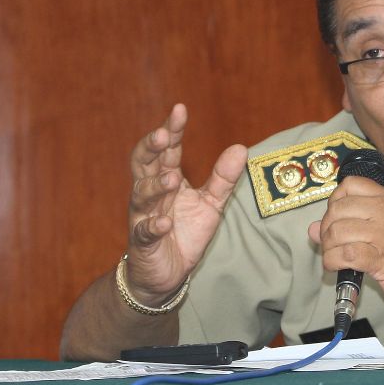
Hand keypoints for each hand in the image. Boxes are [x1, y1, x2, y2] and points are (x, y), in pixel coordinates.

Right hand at [125, 104, 246, 303]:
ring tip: (172, 179)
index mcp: (166, 178)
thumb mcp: (210, 203)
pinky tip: (164, 222)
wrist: (167, 274)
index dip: (171, 130)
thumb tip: (241, 148)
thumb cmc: (185, 232)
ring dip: (155, 185)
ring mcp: (144, 216)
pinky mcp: (144, 242)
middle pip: (144, 163)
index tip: (179, 110)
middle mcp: (151, 193)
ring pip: (142, 194)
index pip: (167, 149)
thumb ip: (223, 178)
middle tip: (162, 134)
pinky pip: (145, 231)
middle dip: (151, 148)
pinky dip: (154, 226)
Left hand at [307, 176, 383, 313]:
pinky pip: (346, 254)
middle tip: (332, 243)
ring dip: (328, 248)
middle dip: (326, 229)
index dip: (334, 201)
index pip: (349, 185)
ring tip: (335, 257)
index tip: (336, 219)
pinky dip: (334, 262)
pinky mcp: (382, 260)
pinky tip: (338, 267)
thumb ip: (356, 223)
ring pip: (337, 231)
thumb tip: (314, 228)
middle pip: (337, 209)